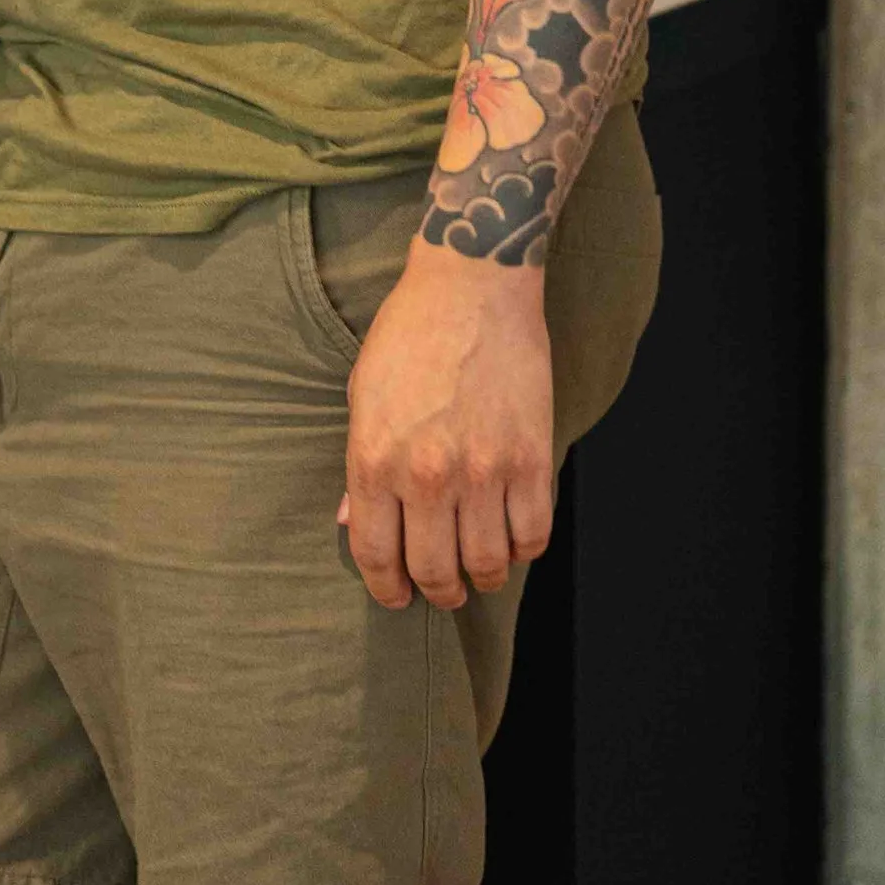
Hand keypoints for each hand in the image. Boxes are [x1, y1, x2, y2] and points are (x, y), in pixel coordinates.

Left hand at [339, 241, 552, 610]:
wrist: (471, 288)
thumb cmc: (408, 335)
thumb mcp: (362, 395)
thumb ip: (358, 466)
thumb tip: (352, 521)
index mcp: (374, 458)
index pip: (376, 553)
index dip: (385, 587)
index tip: (395, 597)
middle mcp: (427, 475)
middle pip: (433, 569)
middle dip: (436, 591)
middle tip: (440, 589)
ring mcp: (483, 470)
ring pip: (487, 563)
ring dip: (481, 577)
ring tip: (477, 571)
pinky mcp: (532, 459)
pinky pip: (533, 534)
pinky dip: (523, 549)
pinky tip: (511, 539)